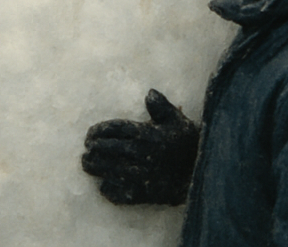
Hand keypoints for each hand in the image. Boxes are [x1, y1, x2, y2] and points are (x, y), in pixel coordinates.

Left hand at [81, 88, 198, 205]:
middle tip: (86, 148)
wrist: (201, 172)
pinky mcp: (145, 194)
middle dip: (94, 148)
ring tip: (86, 163)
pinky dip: (111, 191)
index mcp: (146, 134)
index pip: (115, 130)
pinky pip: (123, 194)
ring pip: (111, 170)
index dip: (99, 131)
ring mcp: (142, 175)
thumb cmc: (186, 143)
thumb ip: (161, 106)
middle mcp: (141, 154)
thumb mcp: (176, 120)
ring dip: (96, 167)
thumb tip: (149, 92)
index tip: (90, 134)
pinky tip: (103, 186)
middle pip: (109, 149)